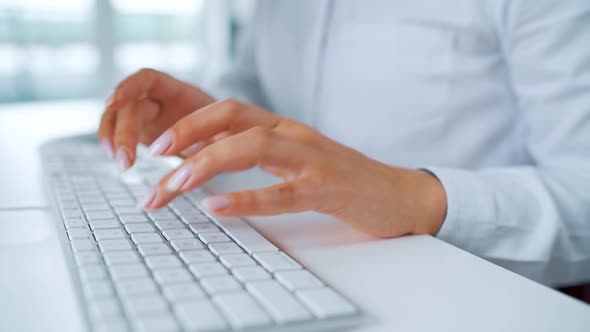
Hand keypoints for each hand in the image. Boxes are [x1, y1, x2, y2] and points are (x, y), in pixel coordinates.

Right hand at [98, 68, 214, 169]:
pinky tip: (115, 159)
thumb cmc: (224, 127)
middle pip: (132, 106)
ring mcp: (146, 112)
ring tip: (120, 163)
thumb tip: (198, 160)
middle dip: (125, 132)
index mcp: (179, 92)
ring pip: (118, 117)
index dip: (129, 87)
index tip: (112, 102)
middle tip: (126, 162)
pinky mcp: (141, 129)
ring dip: (113, 138)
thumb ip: (207, 140)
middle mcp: (157, 98)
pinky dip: (114, 143)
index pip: (148, 80)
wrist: (225, 131)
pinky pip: (119, 132)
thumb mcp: (222, 130)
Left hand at [138, 98, 446, 236]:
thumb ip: (259, 155)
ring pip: (254, 147)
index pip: (231, 111)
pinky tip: (217, 206)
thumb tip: (207, 162)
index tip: (159, 145)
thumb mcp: (295, 160)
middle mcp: (296, 135)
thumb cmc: (341, 180)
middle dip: (189, 135)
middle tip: (155, 159)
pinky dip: (246, 199)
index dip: (192, 122)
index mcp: (285, 128)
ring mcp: (314, 160)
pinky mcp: (329, 189)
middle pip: (235, 119)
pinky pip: (283, 192)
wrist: (396, 194)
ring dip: (207, 164)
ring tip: (173, 184)